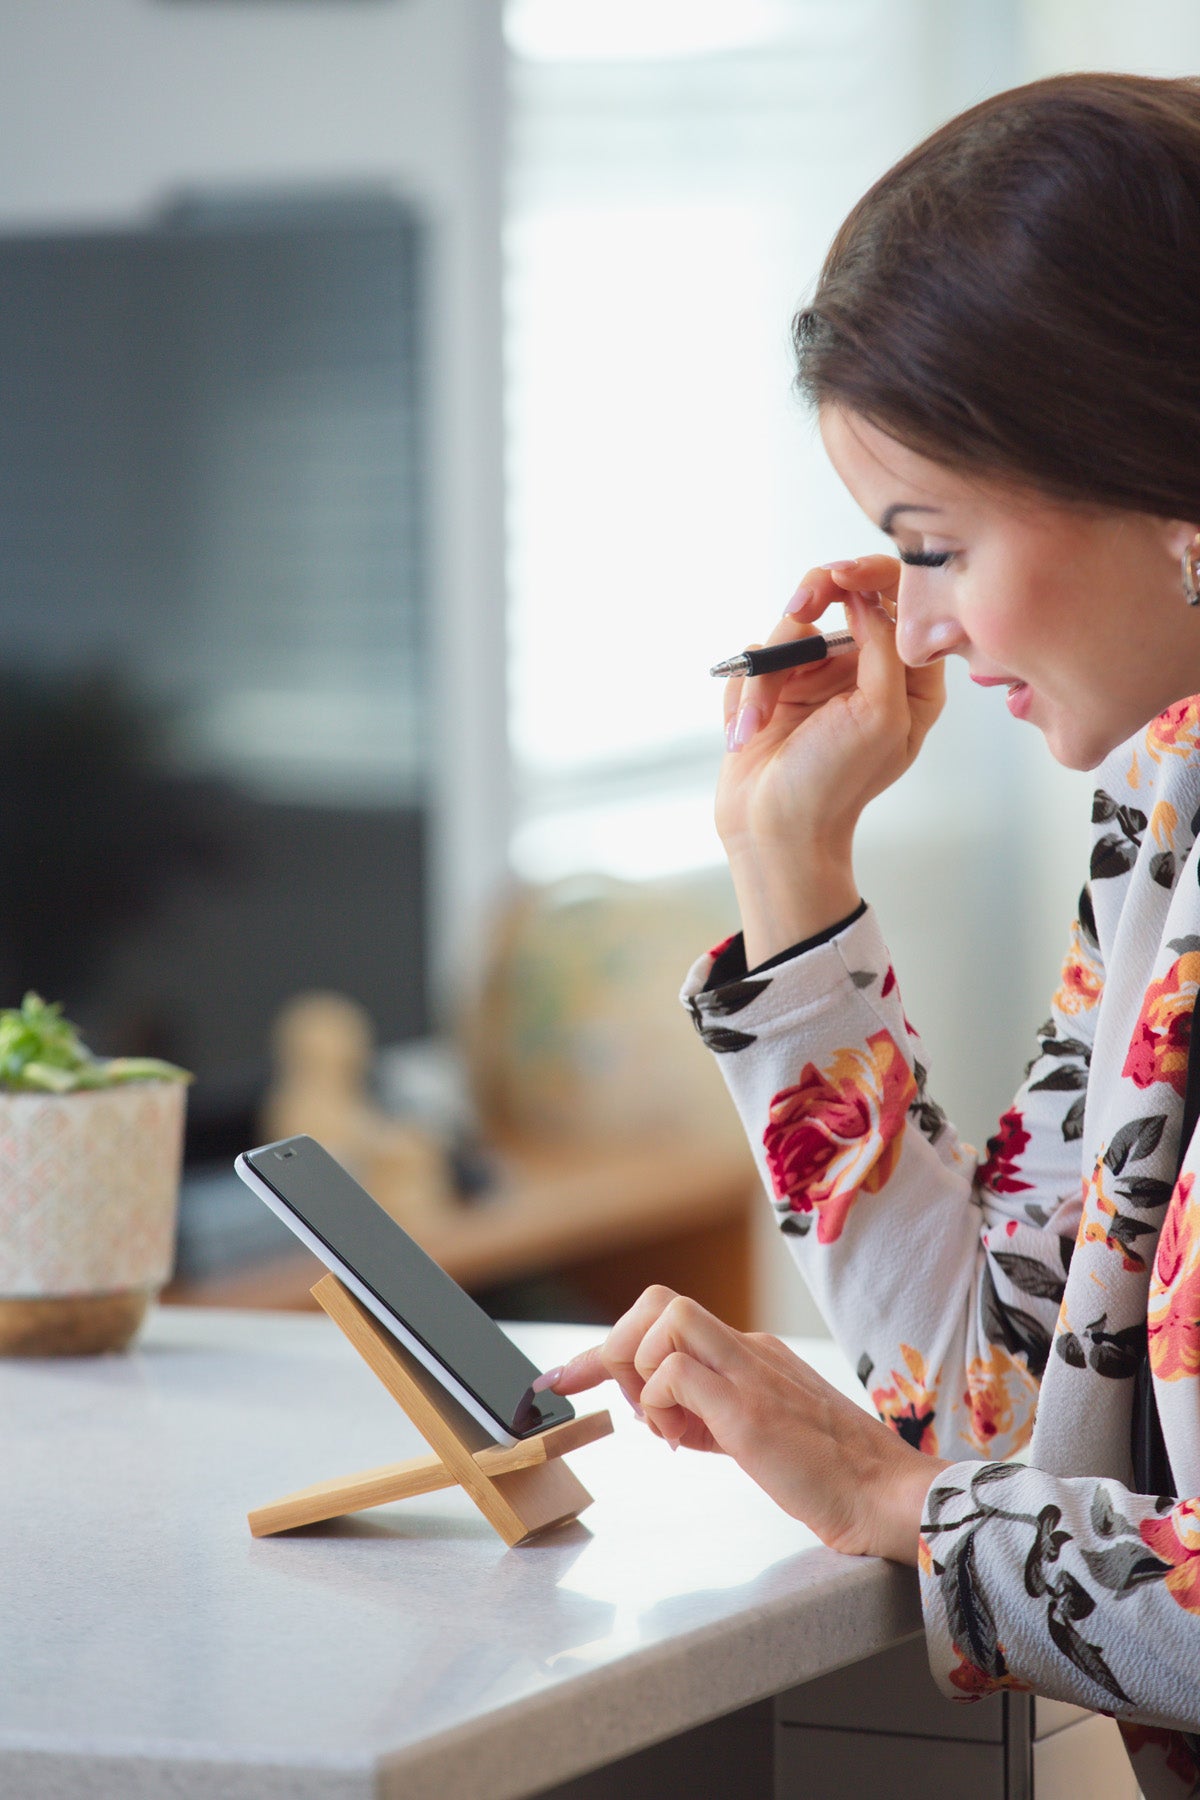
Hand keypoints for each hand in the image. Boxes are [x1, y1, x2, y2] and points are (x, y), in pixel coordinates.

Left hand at [536, 1285, 948, 1564]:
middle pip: (659, 1301)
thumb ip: (714, 1414)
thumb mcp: (759, 1435)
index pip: (667, 1320)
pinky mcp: (750, 1407)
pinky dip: (661, 1405)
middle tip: (629, 1406)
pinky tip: (686, 1442)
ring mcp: (751, 1371)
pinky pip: (675, 1374)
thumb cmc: (832, 1477)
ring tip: (667, 1429)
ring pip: (665, 1320)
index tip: (566, 1378)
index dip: (607, 1347)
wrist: (888, 1499)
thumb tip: (664, 1416)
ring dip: (641, 1375)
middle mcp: (748, 1349)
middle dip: (619, 1349)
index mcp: (751, 1354)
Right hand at [714, 558, 944, 958]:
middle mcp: (865, 669)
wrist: (775, 830)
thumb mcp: (881, 714)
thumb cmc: (835, 783)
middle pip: (841, 596)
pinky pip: (758, 657)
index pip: (903, 600)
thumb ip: (883, 646)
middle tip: (798, 609)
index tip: (839, 580)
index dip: (872, 577)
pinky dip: (748, 693)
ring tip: (757, 725)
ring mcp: (819, 676)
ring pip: (790, 628)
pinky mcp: (778, 686)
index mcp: (910, 679)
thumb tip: (864, 595)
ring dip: (768, 676)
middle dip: (811, 604)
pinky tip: (748, 732)